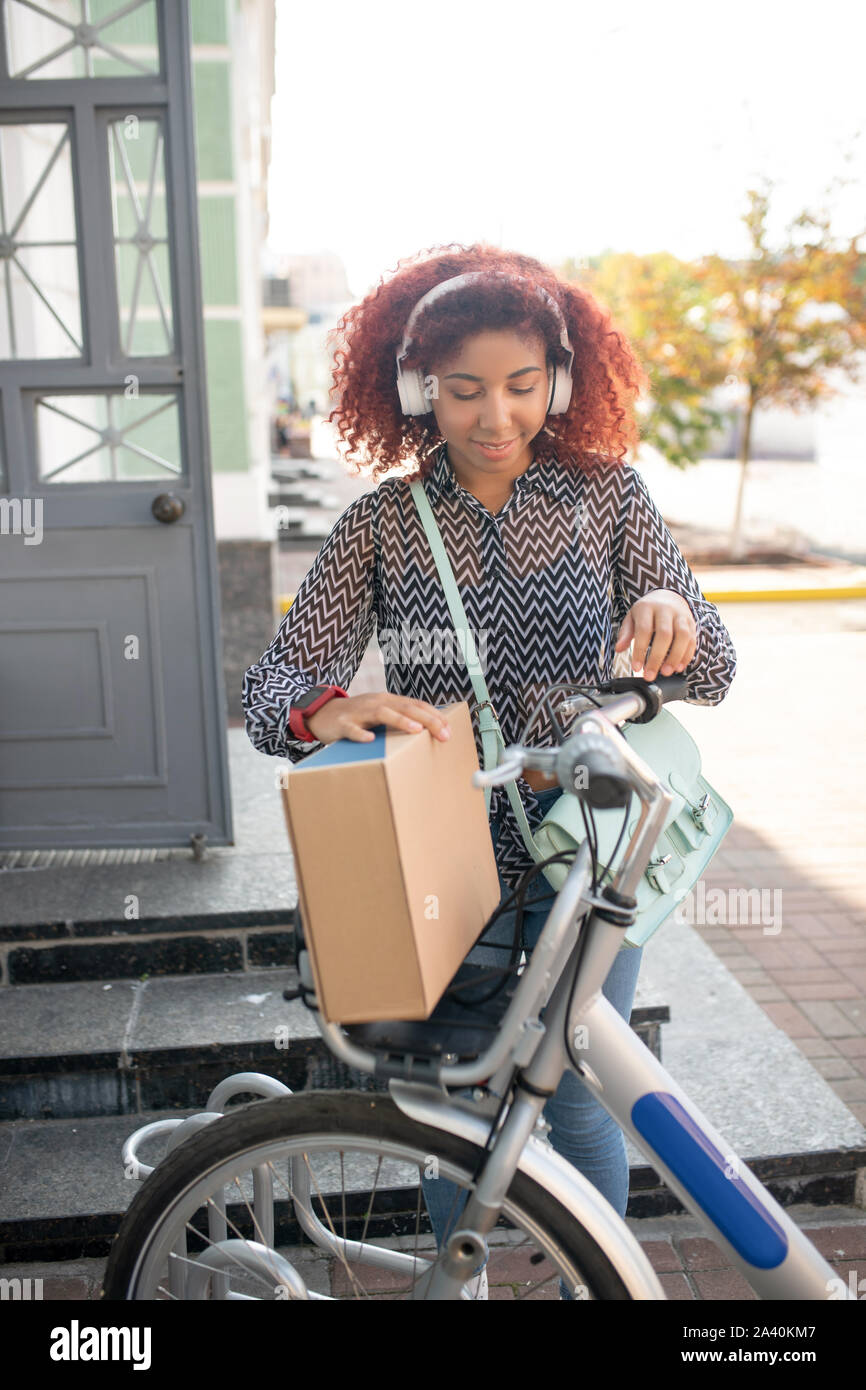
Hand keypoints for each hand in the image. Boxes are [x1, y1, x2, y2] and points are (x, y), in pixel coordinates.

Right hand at [304, 691, 451, 744]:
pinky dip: (361, 734)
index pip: (416, 705)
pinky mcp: (343, 723)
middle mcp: (377, 703)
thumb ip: (399, 719)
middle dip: (427, 720)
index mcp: (388, 701)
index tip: (449, 729)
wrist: (322, 713)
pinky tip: (370, 739)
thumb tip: (427, 731)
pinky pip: (352, 728)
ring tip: (417, 730)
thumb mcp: (380, 713)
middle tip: (444, 734)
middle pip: (406, 707)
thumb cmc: (357, 716)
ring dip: (401, 721)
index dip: (434, 715)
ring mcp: (360, 712)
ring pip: (383, 713)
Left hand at [614, 589, 696, 682]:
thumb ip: (625, 633)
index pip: (644, 630)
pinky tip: (678, 667)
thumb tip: (618, 649)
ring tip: (666, 672)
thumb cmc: (647, 612)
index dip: (640, 650)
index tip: (636, 668)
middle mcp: (666, 609)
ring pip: (682, 636)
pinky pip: (692, 640)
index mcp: (647, 607)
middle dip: (657, 658)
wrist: (668, 597)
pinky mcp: (691, 623)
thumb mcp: (632, 618)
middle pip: (664, 634)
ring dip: (675, 658)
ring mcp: (681, 615)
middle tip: (650, 675)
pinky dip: (686, 656)